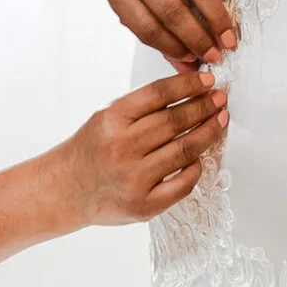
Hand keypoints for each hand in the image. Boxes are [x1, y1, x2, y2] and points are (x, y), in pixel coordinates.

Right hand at [58, 70, 228, 226]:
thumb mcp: (106, 118)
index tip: (208, 80)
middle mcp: (122, 147)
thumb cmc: (91, 151)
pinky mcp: (144, 205)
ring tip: (220, 122)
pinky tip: (202, 157)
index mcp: (112, 120)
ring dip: (208, 133)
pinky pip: (182, 184)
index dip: (189, 85)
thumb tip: (187, 92)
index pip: (159, 94)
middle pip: (175, 121)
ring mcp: (134, 178)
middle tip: (220, 100)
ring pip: (184, 150)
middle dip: (205, 107)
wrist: (66, 190)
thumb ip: (140, 107)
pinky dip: (196, 168)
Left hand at [104, 0, 240, 69]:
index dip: (172, 48)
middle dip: (198, 38)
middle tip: (216, 54)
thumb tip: (187, 69)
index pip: (148, 29)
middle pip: (173, 11)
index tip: (192, 60)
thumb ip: (157, 37)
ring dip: (214, 15)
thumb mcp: (131, 5)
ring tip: (227, 36)